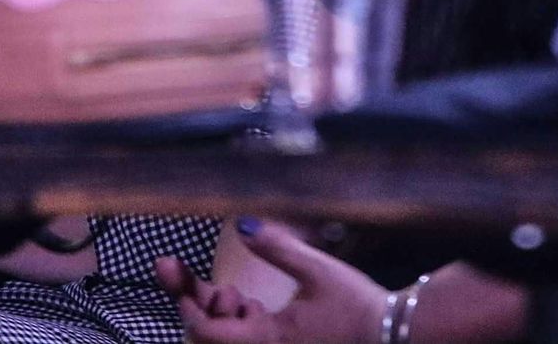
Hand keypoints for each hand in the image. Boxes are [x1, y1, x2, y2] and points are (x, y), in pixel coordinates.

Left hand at [155, 219, 387, 343]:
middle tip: (171, 267)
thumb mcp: (317, 270)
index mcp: (266, 340)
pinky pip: (241, 338)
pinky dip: (233, 319)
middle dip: (189, 301)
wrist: (390, 336)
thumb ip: (277, 248)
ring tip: (220, 286)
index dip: (182, 300)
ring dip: (210, 311)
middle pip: (204, 336)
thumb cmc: (356, 306)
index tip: (168, 266)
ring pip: (221, 338)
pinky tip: (244, 300)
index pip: (203, 330)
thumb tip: (242, 225)